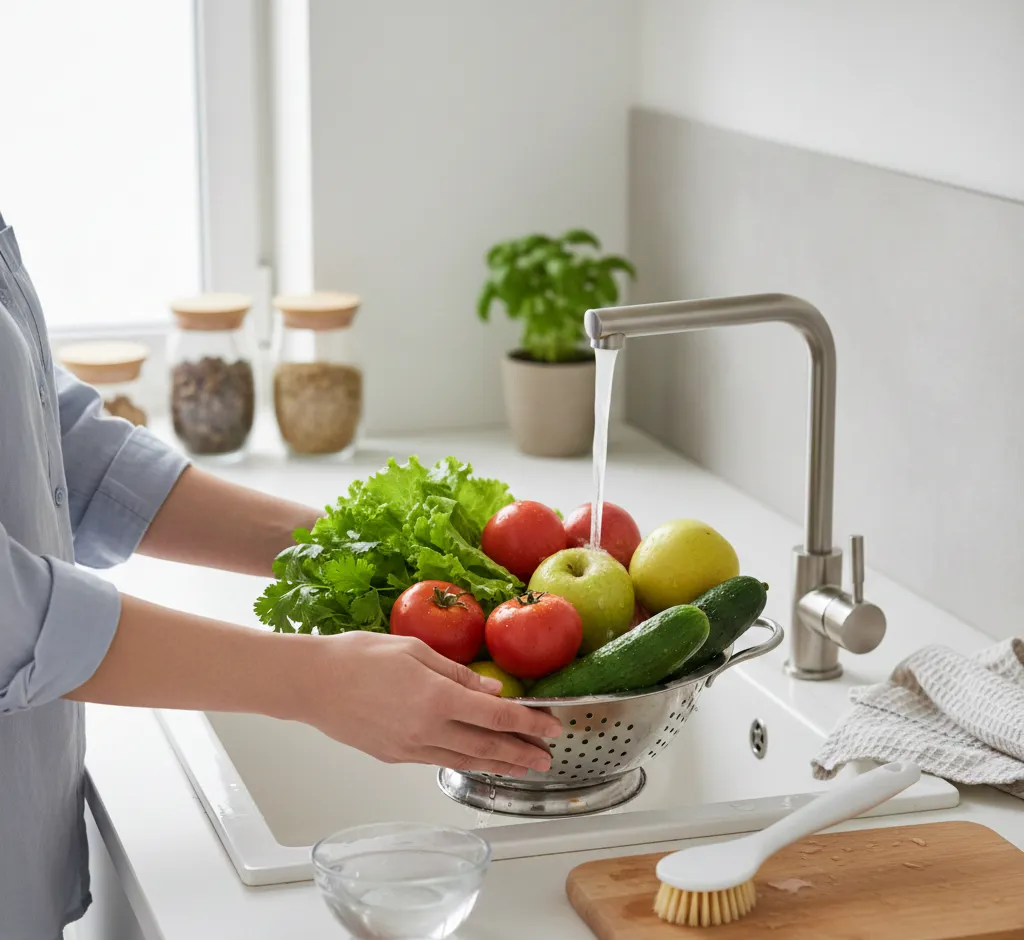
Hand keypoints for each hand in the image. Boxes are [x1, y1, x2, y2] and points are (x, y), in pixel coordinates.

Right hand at [302, 631, 560, 775]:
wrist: (312, 682)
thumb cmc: (358, 656)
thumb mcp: (415, 650)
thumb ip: (457, 672)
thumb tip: (491, 689)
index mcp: (437, 697)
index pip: (496, 716)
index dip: (528, 723)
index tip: (551, 727)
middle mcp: (427, 729)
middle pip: (487, 747)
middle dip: (521, 754)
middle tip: (546, 758)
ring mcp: (410, 748)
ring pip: (465, 760)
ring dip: (498, 765)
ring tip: (521, 767)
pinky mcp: (394, 757)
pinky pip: (439, 760)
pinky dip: (465, 761)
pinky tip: (477, 760)